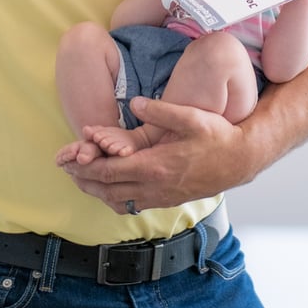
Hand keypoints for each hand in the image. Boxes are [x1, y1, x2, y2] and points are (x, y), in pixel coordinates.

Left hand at [59, 96, 244, 212]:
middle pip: (109, 189)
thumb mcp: (192, 117)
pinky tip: (110, 189)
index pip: (111, 171)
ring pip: (119, 200)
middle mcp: (155, 187)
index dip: (88, 166)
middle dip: (85, 180)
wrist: (241, 160)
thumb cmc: (218, 137)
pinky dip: (115, 198)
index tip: (71, 159)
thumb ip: (162, 111)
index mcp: (156, 166)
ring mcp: (162, 197)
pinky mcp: (168, 200)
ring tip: (82, 179)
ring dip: (97, 191)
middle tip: (67, 170)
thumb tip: (137, 103)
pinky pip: (133, 204)